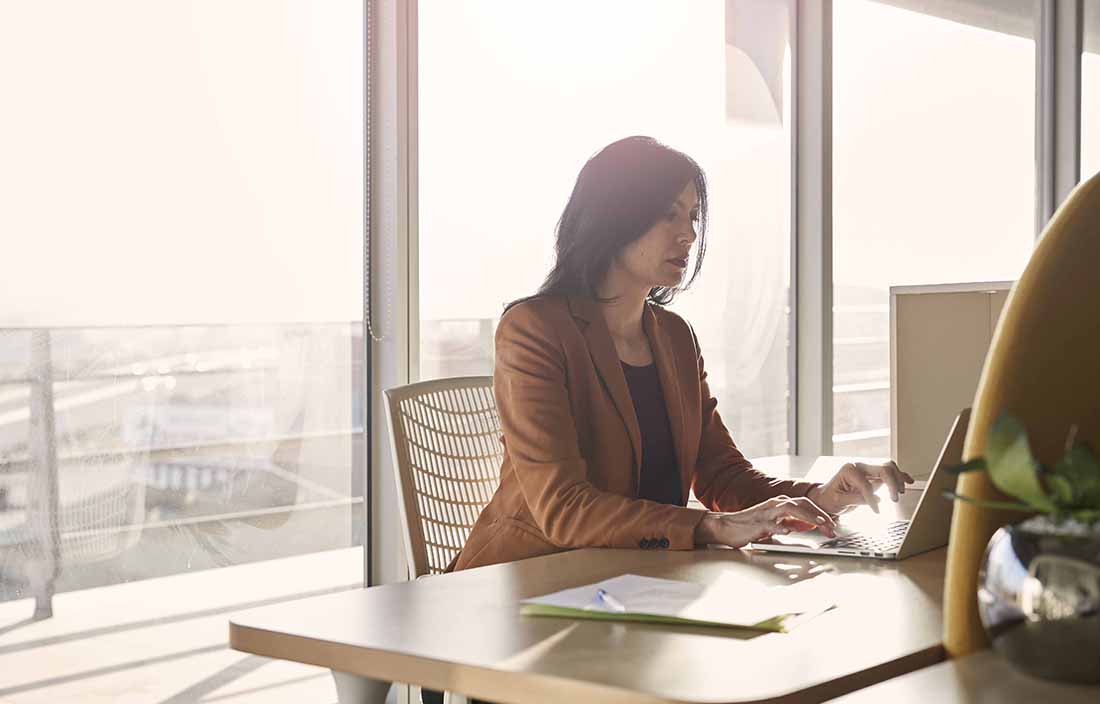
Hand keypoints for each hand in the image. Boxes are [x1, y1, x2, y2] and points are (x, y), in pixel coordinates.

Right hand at [694, 495, 836, 547]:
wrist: (726, 526)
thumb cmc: (749, 525)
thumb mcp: (775, 523)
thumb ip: (791, 522)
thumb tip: (807, 524)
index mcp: (780, 504)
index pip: (806, 505)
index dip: (821, 513)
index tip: (832, 524)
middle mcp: (775, 504)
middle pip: (802, 504)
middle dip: (819, 515)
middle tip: (832, 526)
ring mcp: (766, 513)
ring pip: (790, 509)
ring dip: (807, 516)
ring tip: (819, 523)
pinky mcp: (757, 523)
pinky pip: (771, 524)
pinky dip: (781, 527)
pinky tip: (788, 531)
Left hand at [809, 461, 914, 514]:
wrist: (824, 497)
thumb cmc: (829, 498)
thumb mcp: (839, 501)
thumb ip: (857, 499)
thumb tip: (876, 500)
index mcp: (849, 470)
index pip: (866, 484)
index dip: (872, 499)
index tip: (876, 511)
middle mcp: (858, 466)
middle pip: (883, 468)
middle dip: (892, 483)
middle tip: (894, 499)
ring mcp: (866, 469)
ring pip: (888, 467)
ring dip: (898, 478)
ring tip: (900, 492)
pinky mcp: (872, 474)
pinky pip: (889, 471)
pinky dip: (899, 475)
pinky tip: (908, 481)